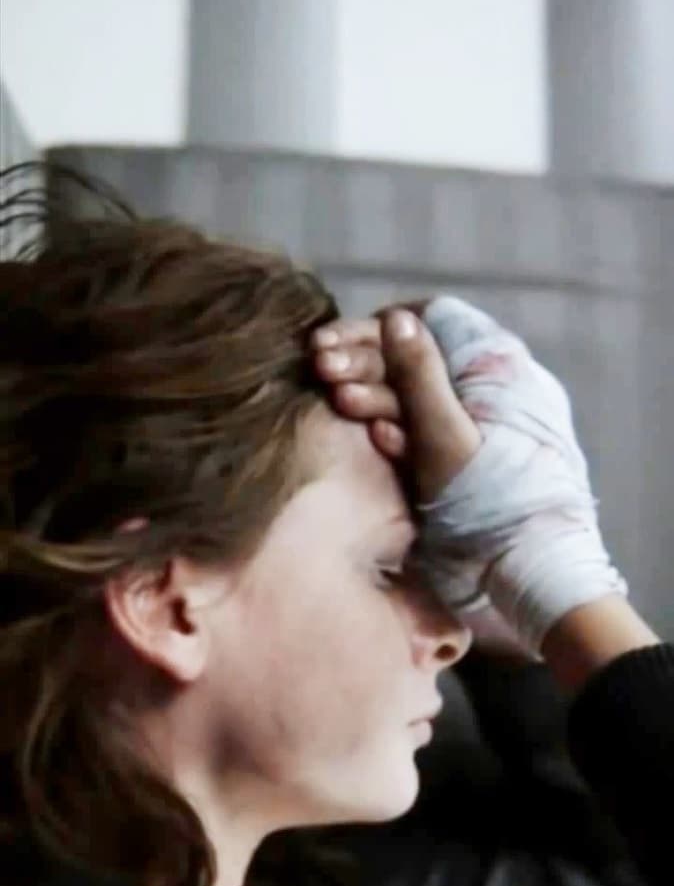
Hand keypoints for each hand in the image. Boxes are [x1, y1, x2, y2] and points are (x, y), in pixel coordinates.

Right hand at [311, 306, 481, 502]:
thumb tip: (394, 317)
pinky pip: (425, 428)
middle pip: (417, 355)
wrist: (525, 568)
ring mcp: (474, 420)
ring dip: (373, 392)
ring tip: (338, 398)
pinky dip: (397, 426)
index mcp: (495, 363)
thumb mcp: (447, 430)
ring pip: (415, 393)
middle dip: (365, 360)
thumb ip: (419, 374)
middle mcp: (486, 384)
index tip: (337, 341)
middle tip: (319, 366)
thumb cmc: (492, 496)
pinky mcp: (462, 454)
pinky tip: (376, 434)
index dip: (382, 325)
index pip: (433, 319)